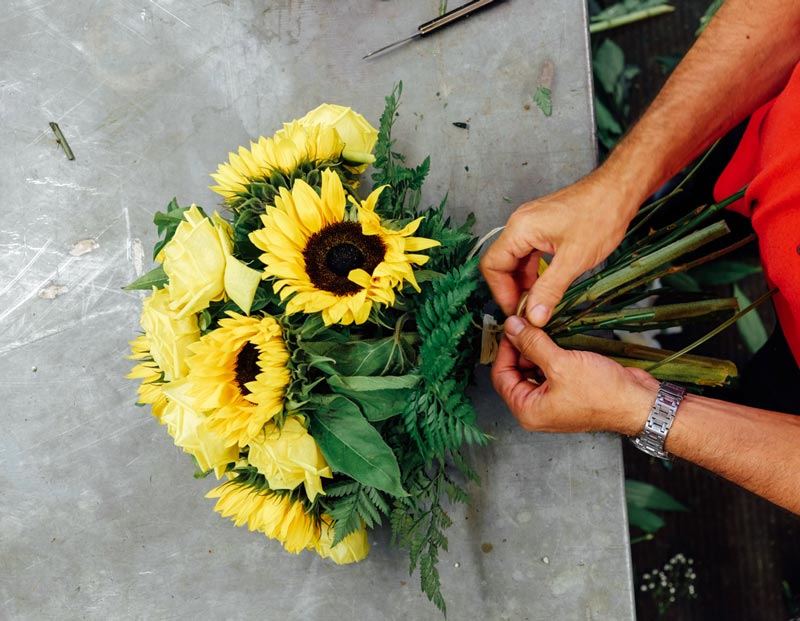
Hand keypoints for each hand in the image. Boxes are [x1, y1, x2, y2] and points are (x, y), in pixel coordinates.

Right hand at [479, 173, 637, 325]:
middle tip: (528, 311)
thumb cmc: (601, 214)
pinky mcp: (542, 227)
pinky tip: (545, 286)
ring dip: (523, 283)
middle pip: (501, 264)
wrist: (619, 190)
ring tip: (538, 303)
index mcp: (520, 229)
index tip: (517, 312)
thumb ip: (550, 289)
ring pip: (515, 261)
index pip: (492, 265)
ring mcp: (530, 225)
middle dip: (512, 290)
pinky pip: (528, 254)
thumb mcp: (574, 259)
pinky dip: (533, 272)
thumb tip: (534, 316)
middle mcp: (520, 224)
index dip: (501, 292)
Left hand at [492, 315, 658, 434]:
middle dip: (521, 348)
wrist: (639, 402)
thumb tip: (513, 328)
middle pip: (515, 372)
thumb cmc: (603, 394)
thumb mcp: (561, 364)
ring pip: (533, 369)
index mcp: (528, 411)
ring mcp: (553, 401)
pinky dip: (550, 354)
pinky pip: (550, 370)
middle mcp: (537, 409)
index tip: (512, 328)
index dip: (505, 349)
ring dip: (536, 349)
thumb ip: (532, 344)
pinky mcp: (568, 391)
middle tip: (527, 324)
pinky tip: (557, 339)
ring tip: (543, 330)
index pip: (501, 376)